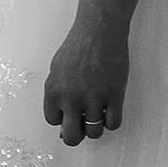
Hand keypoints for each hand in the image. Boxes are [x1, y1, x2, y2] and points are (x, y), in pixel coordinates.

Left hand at [44, 15, 129, 147]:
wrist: (100, 31)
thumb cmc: (78, 46)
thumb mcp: (57, 69)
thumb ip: (58, 93)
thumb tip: (62, 117)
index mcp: (53, 91)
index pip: (53, 120)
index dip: (62, 119)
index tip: (69, 114)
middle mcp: (71, 98)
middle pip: (71, 136)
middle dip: (76, 136)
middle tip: (82, 128)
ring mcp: (93, 98)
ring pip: (94, 132)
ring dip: (96, 128)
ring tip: (97, 115)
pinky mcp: (114, 95)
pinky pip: (113, 123)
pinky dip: (112, 122)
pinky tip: (110, 111)